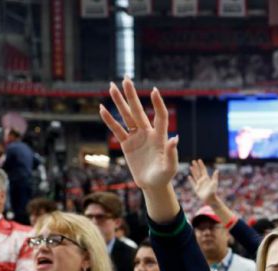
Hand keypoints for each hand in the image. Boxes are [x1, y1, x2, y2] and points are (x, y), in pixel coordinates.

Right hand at [99, 77, 178, 192]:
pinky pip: (117, 129)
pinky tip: (102, 108)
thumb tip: (175, 138)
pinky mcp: (127, 144)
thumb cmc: (164, 176)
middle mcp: (148, 132)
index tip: (154, 91)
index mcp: (160, 136)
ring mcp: (136, 137)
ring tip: (112, 86)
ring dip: (119, 102)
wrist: (153, 185)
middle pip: (138, 110)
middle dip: (132, 95)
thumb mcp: (170, 167)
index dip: (157, 104)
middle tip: (126, 78)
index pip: (160, 116)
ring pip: (126, 116)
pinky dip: (110, 120)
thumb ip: (172, 153)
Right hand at [188, 159, 219, 205]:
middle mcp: (202, 180)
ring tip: (191, 167)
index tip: (199, 160)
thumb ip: (215, 177)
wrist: (210, 199)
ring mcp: (199, 184)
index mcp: (206, 178)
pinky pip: (193, 183)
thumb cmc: (213, 191)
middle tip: (193, 161)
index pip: (203, 170)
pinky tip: (189, 176)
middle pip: (198, 171)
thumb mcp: (214, 183)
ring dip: (193, 171)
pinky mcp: (196, 188)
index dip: (201, 165)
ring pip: (195, 176)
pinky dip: (191, 180)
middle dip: (196, 166)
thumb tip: (217, 170)